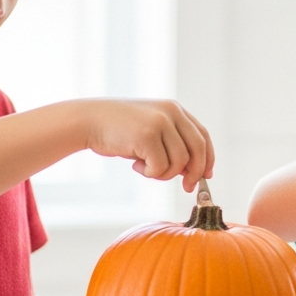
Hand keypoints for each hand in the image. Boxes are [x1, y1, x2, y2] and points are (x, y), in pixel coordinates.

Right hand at [79, 99, 213, 191]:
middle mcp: (171, 112)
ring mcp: (160, 122)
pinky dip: (150, 173)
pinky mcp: (148, 135)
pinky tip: (135, 165)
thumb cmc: (118, 131)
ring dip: (164, 173)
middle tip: (187, 187)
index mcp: (174, 109)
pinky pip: (161, 167)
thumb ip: (172, 145)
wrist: (87, 121)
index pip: (202, 136)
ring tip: (145, 168)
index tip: (206, 176)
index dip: (208, 158)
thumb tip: (193, 172)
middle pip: (198, 149)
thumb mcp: (151, 132)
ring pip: (180, 162)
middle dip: (195, 172)